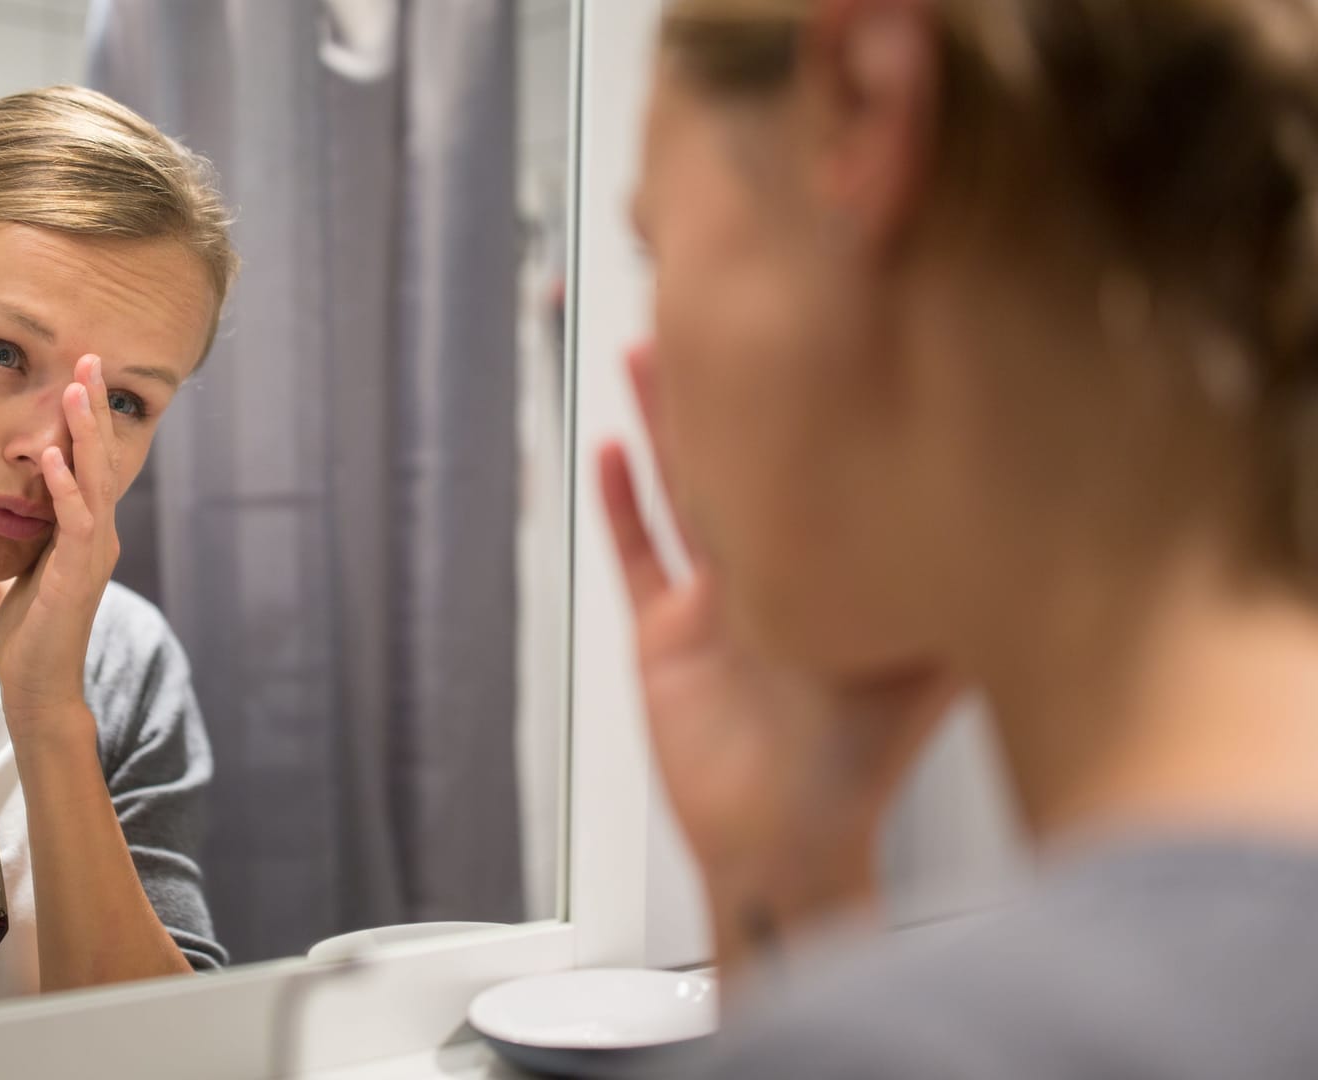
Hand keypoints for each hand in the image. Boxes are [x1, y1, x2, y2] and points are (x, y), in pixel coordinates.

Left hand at [0, 354, 122, 725]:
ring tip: (76, 389)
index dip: (92, 417)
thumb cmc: (33, 629)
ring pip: (96, 481)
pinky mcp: (75, 575)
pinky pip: (74, 521)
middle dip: (97, 408)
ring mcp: (93, 553)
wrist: (40, 684)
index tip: (83, 371)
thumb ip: (40, 529)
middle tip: (92, 359)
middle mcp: (101, 534)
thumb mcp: (34, 565)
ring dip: (86, 433)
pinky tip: (52, 455)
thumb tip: (24, 495)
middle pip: (105, 459)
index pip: (96, 462)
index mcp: (92, 530)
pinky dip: (65, 486)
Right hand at [599, 345, 956, 974]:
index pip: (831, 457)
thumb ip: (939, 569)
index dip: (820, 391)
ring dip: (668, 423)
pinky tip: (607, 452)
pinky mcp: (666, 636)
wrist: (783, 838)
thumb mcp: (919, 650)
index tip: (815, 317)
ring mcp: (720, 600)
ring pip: (688, 489)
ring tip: (650, 351)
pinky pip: (638, 558)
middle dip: (735, 386)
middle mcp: (784, 572)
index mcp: (842, 568)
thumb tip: (1003, 483)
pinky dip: (620, 507)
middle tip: (717, 307)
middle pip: (754, 457)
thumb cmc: (861, 761)